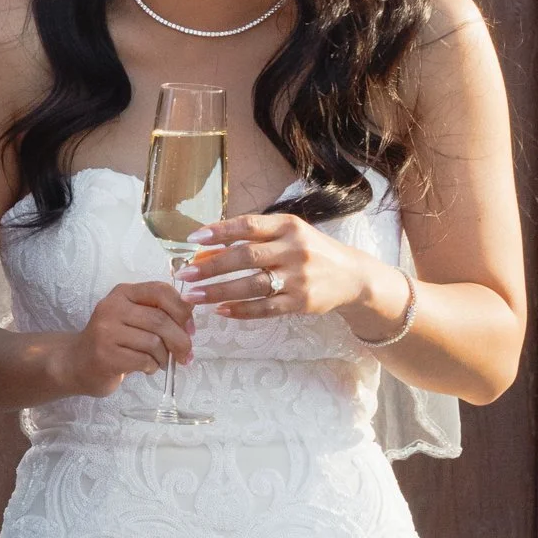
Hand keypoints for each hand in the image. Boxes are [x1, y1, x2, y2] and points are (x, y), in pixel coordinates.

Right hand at [56, 281, 192, 396]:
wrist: (76, 363)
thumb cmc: (112, 341)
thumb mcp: (133, 318)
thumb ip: (158, 312)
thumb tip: (191, 313)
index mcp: (123, 293)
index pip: (161, 291)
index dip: (182, 310)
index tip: (191, 329)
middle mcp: (112, 307)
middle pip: (160, 320)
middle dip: (180, 340)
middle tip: (186, 355)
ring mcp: (106, 331)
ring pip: (154, 342)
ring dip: (164, 357)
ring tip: (160, 363)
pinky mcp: (105, 355)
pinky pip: (143, 360)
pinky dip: (152, 367)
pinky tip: (147, 368)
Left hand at [183, 210, 392, 326]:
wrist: (353, 276)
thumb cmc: (312, 251)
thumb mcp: (291, 234)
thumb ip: (257, 236)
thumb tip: (210, 246)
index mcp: (289, 226)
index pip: (248, 225)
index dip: (219, 231)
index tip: (193, 238)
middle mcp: (294, 249)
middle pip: (246, 257)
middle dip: (211, 266)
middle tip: (184, 274)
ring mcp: (298, 277)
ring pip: (252, 285)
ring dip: (219, 291)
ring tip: (193, 296)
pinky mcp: (301, 302)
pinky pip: (265, 308)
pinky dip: (241, 310)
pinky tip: (220, 311)